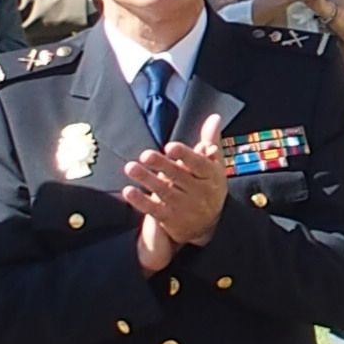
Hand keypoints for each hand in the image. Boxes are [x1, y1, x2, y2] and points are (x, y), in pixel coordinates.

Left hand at [125, 115, 231, 266]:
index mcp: (211, 175)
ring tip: (131, 168)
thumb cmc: (209, 187)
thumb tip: (214, 117)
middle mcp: (199, 192)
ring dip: (146, 180)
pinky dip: (141, 201)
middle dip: (162, 165)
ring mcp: (184, 207)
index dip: (184, 155)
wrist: (210, 226)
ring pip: (164, 191)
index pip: (198, 164)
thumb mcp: (214, 166)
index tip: (170, 147)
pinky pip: (153, 209)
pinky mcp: (170, 219)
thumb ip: (211, 141)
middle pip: (178, 176)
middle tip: (145, 155)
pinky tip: (128, 191)